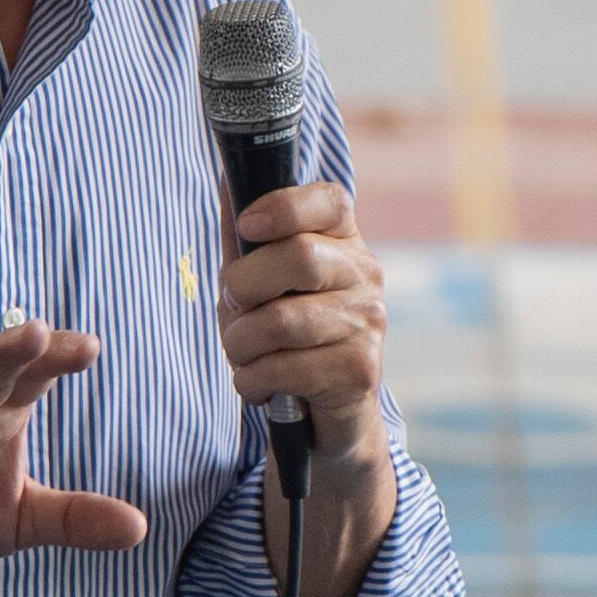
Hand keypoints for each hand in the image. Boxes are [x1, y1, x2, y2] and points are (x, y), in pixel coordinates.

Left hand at [222, 181, 389, 454]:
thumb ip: (244, 237)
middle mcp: (365, 275)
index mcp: (343, 241)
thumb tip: (228, 180)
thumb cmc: (284, 337)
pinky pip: (282, 368)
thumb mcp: (259, 283)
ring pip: (282, 320)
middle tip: (236, 308)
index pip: (330, 201)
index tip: (249, 225)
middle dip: (243, 286)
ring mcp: (368, 322)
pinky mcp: (360, 369)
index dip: (285, 206)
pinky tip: (262, 384)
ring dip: (240, 343)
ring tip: (244, 354)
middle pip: (299, 256)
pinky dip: (251, 380)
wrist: (324, 415)